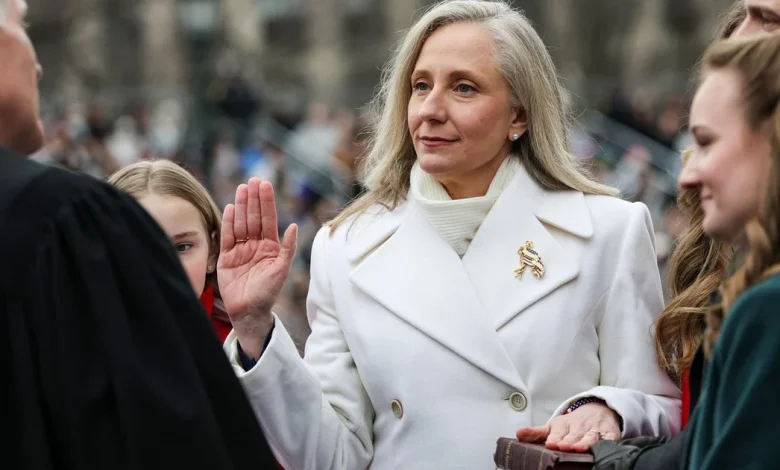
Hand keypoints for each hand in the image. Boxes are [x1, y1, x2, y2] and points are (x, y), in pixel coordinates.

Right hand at [218, 178, 296, 357]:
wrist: (250, 311)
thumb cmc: (268, 292)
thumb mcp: (282, 269)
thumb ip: (288, 248)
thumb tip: (296, 226)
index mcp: (270, 246)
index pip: (268, 219)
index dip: (266, 202)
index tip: (265, 185)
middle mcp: (255, 245)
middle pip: (254, 217)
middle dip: (254, 199)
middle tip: (253, 180)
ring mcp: (240, 249)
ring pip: (241, 223)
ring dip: (242, 206)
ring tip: (242, 188)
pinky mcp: (226, 257)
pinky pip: (227, 236)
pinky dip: (228, 222)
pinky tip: (231, 208)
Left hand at [515, 403, 620, 452]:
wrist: (599, 409)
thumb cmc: (573, 423)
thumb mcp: (554, 426)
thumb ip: (537, 433)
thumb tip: (518, 434)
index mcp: (563, 425)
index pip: (557, 433)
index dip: (554, 438)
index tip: (550, 443)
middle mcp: (579, 427)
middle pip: (573, 436)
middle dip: (568, 442)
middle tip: (562, 447)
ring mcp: (594, 430)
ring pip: (590, 437)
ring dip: (585, 442)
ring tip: (578, 448)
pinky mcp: (610, 433)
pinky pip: (610, 438)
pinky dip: (607, 441)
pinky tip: (603, 446)